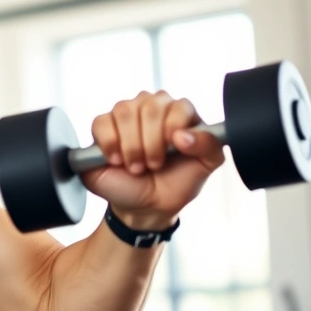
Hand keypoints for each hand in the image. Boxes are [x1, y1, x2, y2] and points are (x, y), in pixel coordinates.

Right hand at [81, 91, 225, 228]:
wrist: (148, 205)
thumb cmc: (176, 181)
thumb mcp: (206, 165)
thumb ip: (210, 145)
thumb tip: (184, 136)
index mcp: (179, 111)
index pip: (178, 106)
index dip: (174, 129)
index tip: (173, 150)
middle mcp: (151, 106)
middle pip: (150, 107)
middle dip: (152, 143)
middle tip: (153, 165)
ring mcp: (125, 115)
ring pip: (124, 112)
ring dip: (131, 146)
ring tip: (136, 166)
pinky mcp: (101, 127)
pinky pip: (101, 122)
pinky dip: (109, 144)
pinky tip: (116, 159)